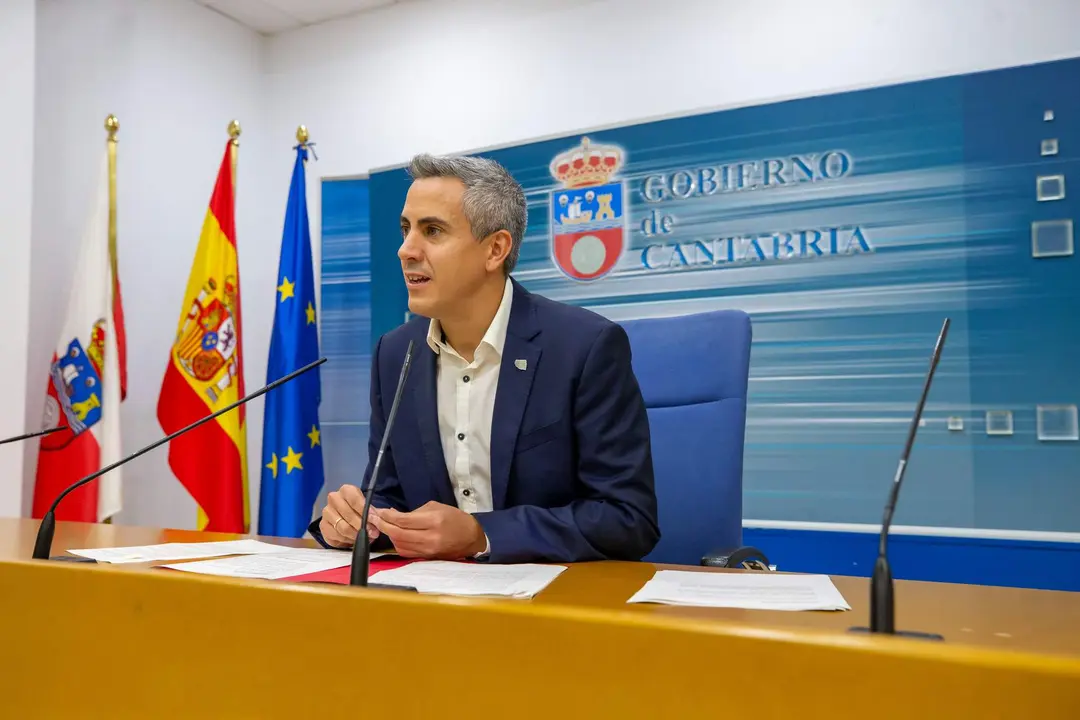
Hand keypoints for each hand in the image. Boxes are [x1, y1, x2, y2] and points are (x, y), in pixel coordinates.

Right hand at [318, 484, 380, 548]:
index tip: (374, 520)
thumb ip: (373, 513)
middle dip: (362, 526)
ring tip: (364, 538)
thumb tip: (376, 519)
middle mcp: (334, 499)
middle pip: (348, 514)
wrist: (348, 518)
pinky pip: (336, 536)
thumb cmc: (359, 511)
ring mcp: (327, 512)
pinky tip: (353, 539)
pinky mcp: (323, 526)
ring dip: (355, 534)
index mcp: (346, 490)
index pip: (354, 499)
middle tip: (372, 533)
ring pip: (342, 527)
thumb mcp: (368, 508)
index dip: (365, 511)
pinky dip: (346, 540)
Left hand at [370, 501, 486, 558]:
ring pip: (399, 544)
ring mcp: (427, 550)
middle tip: (373, 518)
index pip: (403, 520)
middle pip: (398, 533)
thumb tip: (393, 514)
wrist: (471, 538)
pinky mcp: (426, 557)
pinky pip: (405, 552)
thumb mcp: (436, 507)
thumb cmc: (455, 518)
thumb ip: (414, 512)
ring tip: (383, 525)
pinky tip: (394, 536)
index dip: (387, 516)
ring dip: (388, 535)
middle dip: (382, 525)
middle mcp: (429, 537)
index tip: (378, 511)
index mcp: (433, 521)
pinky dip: (396, 543)